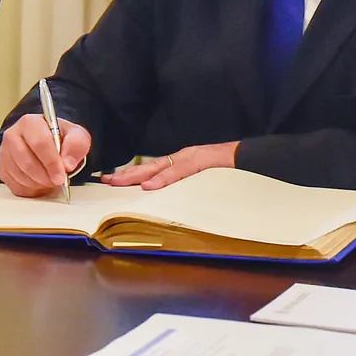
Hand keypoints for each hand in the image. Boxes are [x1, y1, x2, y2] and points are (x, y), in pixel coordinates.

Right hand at [0, 114, 91, 196]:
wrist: (47, 142)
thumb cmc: (60, 138)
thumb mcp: (76, 135)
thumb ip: (76, 145)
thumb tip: (67, 164)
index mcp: (30, 123)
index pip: (39, 144)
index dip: (51, 163)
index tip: (61, 176)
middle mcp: (12, 136)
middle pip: (27, 162)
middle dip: (45, 177)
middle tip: (58, 181)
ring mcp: (5, 153)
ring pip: (21, 176)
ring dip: (39, 184)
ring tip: (50, 179)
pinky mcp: (2, 169)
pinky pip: (16, 186)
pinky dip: (31, 189)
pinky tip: (40, 182)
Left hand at [101, 141, 237, 189]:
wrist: (250, 157)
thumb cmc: (228, 172)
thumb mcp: (202, 180)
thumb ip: (185, 185)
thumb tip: (169, 197)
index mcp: (180, 163)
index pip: (151, 169)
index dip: (131, 175)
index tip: (111, 180)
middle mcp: (181, 158)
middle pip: (148, 167)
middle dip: (125, 175)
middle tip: (105, 181)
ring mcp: (190, 159)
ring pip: (158, 167)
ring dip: (137, 175)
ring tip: (118, 182)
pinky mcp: (200, 162)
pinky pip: (179, 172)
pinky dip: (163, 179)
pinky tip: (149, 186)